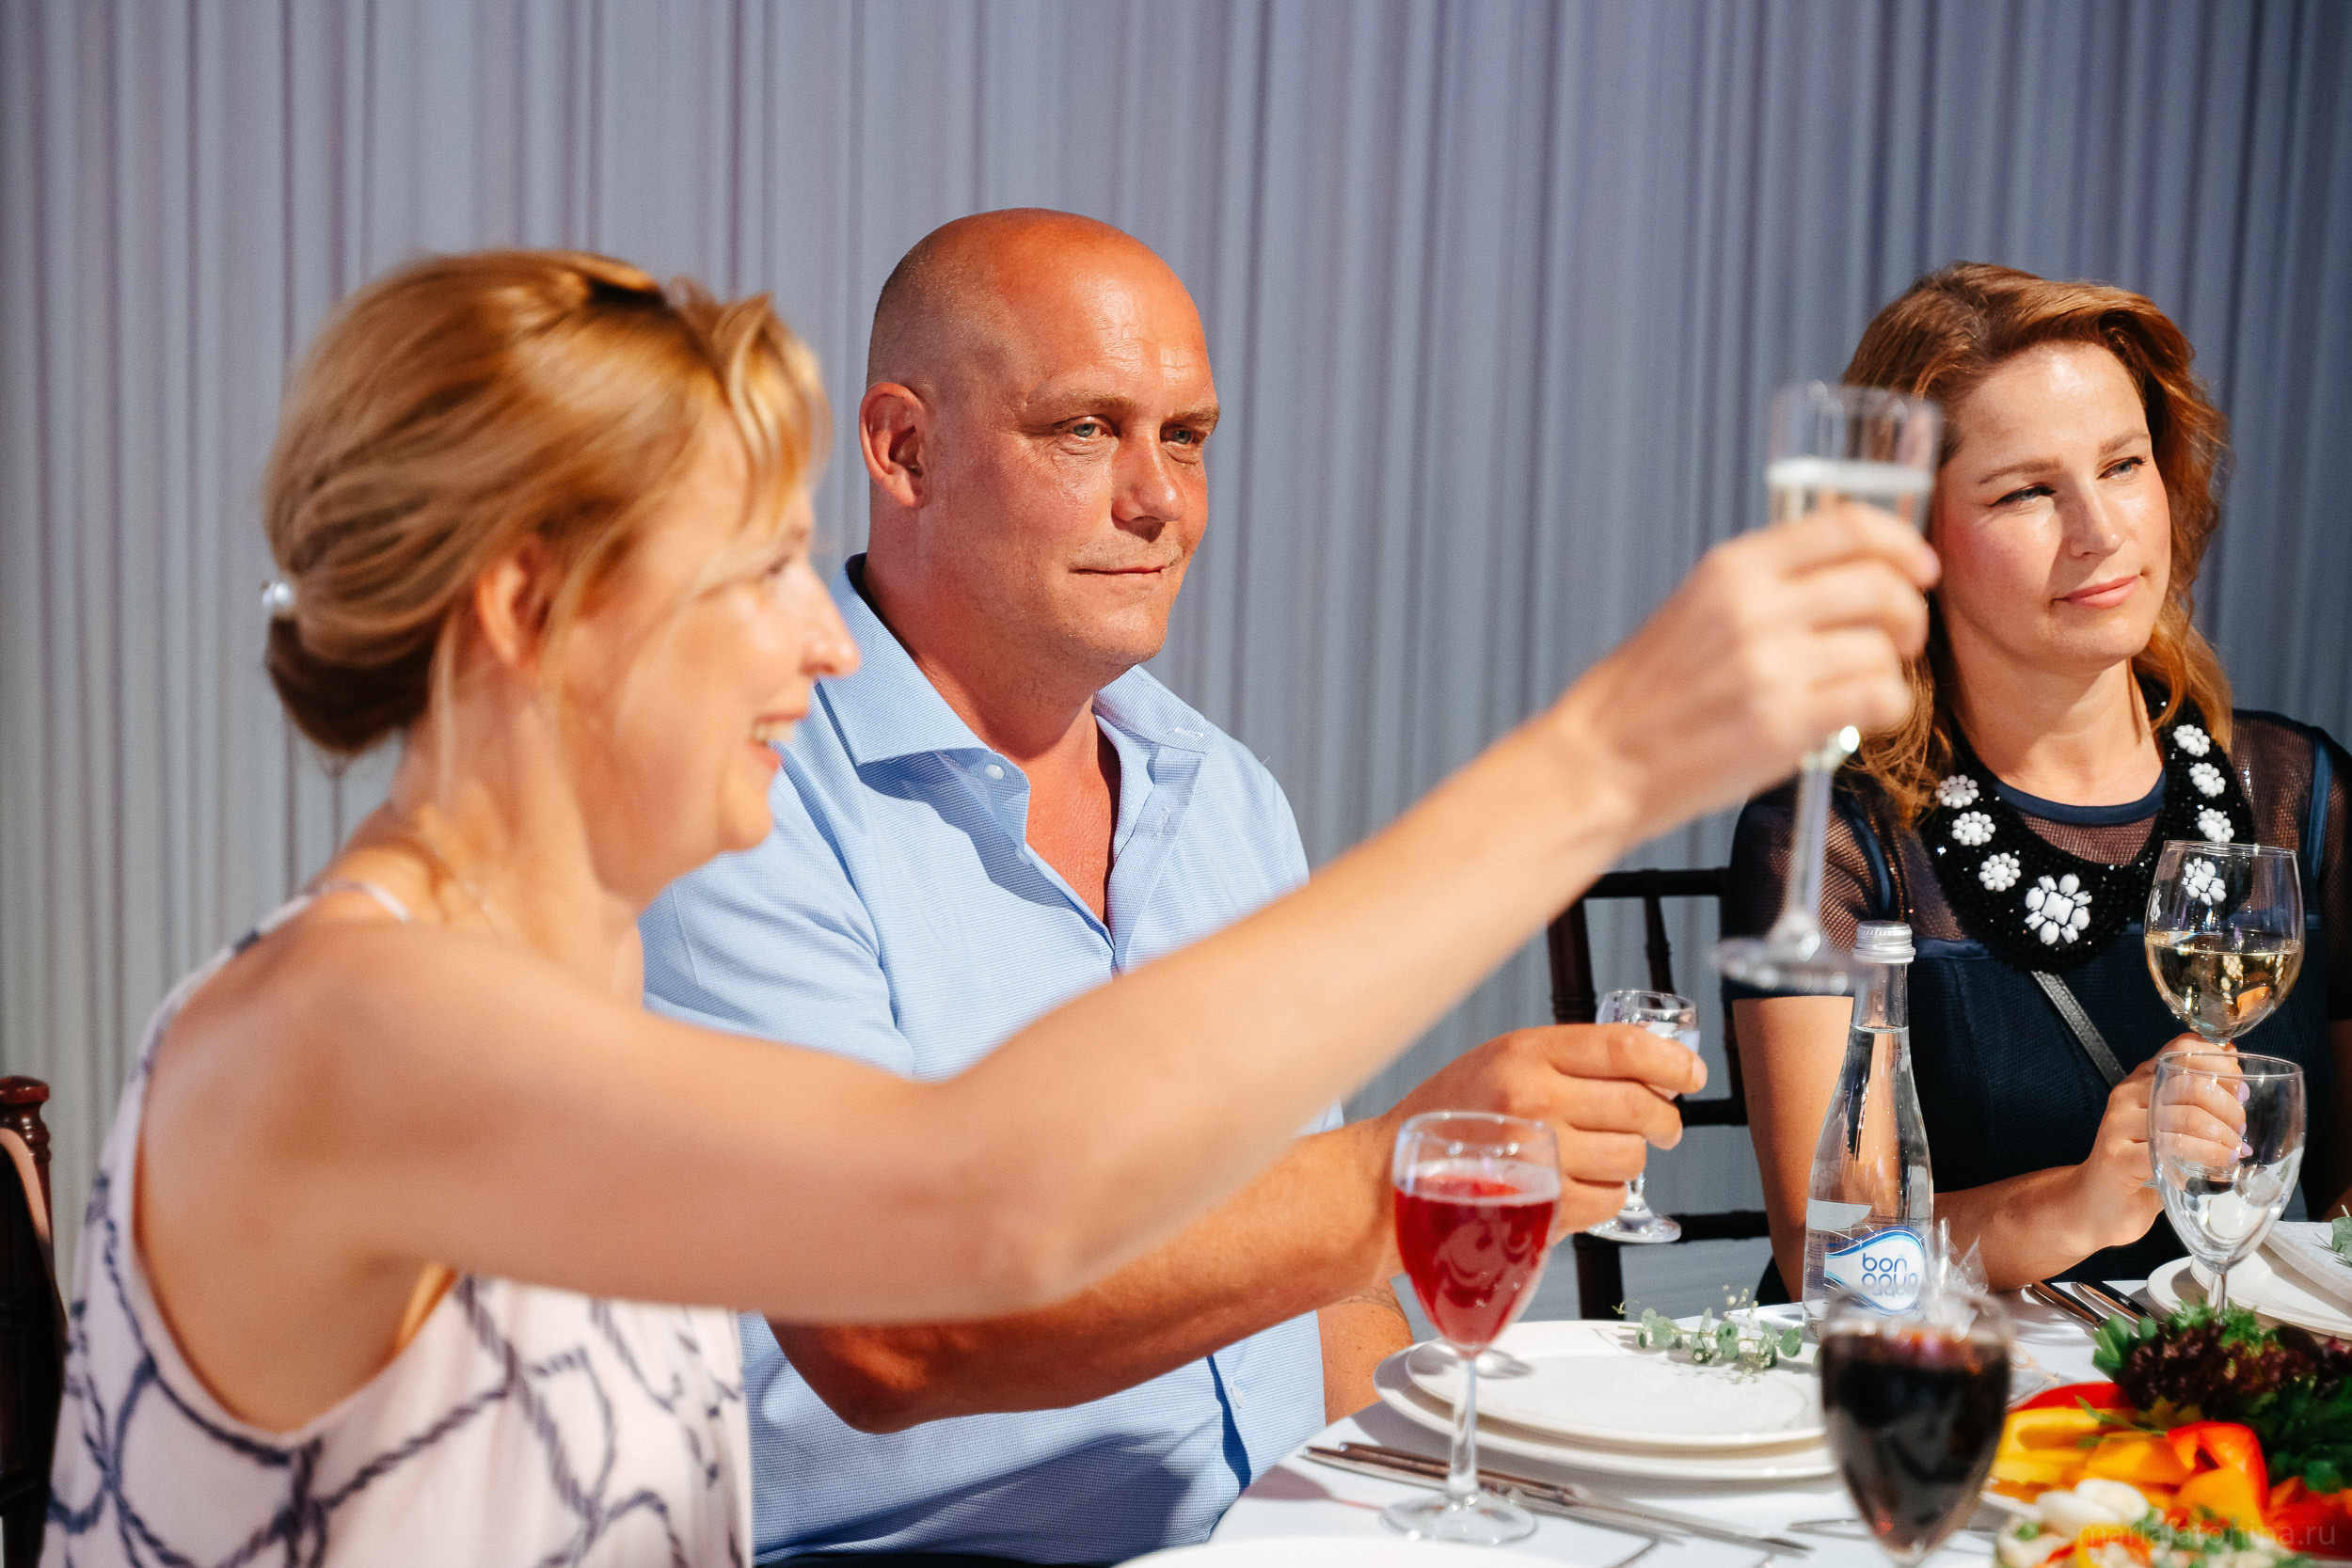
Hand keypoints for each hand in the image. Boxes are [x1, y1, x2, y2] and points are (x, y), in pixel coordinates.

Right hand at [1374, 1023, 1706, 1261]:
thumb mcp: (1501, 1059)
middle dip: (1664, 1120)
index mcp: (1525, 1052)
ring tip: (1597, 1154)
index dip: (1673, 1062)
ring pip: (1632, 1157)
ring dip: (1628, 1159)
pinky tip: (1576, 1182)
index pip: (1625, 1048)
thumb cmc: (1450, 1116)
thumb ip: (1570, 1060)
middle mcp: (1533, 1099)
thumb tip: (1656, 1069)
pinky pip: (1610, 1199)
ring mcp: (1537, 1155)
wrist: (1389, 1177)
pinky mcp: (1540, 1205)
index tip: (1690, 1073)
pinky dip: (1605, 1195)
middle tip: (1661, 1125)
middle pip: (1642, 1107)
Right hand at [1550, 503, 1938, 843]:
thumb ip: (1765, 584)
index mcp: (1732, 570)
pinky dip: (1888, 708)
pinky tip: (1862, 716)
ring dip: (1890, 669)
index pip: (1846, 527)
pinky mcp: (1784, 724)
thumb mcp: (1696, 607)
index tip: (1918, 568)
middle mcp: (1753, 608)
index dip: (1901, 544)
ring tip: (1863, 686)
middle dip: (1908, 613)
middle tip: (1900, 638)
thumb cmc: (1646, 696)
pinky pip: (1879, 698)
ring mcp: (1770, 666)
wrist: (1600, 760)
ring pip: (1883, 647)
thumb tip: (1850, 570)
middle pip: (1880, 585)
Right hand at [2062, 1041, 2245, 1251]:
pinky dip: (2206, 1157)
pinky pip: (2172, 1149)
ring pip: (2186, 1117)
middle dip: (2228, 1107)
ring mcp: (2119, 1125)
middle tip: (2240, 1129)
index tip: (2240, 1089)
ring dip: (2222, 1136)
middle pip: (2190, 1083)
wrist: (2096, 1204)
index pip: (2181, 1049)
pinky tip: (2220, 1166)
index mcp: (2140, 1081)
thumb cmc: (2140, 1164)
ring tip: (2234, 1151)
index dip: (2218, 1062)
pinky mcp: (2119, 1157)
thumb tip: (2236, 1072)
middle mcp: (2127, 1096)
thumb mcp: (2166, 1125)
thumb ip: (2191, 1101)